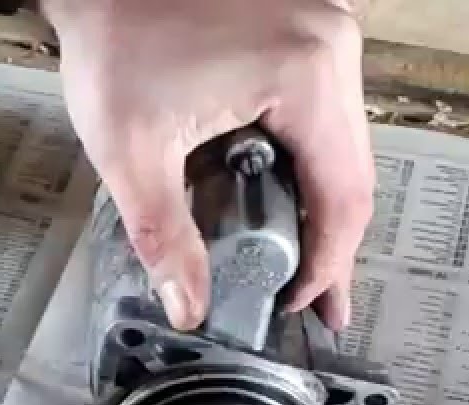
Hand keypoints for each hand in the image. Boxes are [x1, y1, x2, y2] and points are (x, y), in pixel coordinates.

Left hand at [41, 0, 374, 330]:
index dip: (327, 262)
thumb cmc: (114, 38)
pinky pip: (326, 115)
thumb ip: (164, 236)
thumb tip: (189, 308)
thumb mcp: (130, 148)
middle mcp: (335, 48)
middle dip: (331, 244)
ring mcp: (327, 33)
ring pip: (345, 146)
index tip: (301, 304)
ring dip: (322, 206)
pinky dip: (310, 164)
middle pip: (354, 172)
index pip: (343, 195)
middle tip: (315, 301)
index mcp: (308, 75)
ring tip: (303, 262)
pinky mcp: (308, 31)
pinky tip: (291, 200)